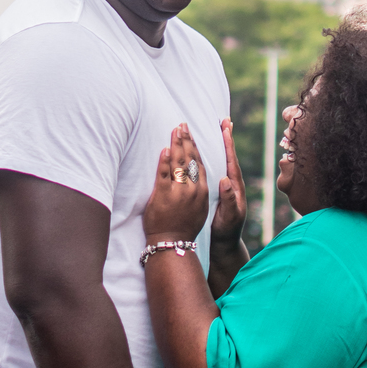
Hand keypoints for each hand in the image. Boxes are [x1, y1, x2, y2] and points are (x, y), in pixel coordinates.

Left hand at [143, 124, 208, 242]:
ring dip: (177, 144)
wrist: (173, 243)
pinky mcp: (164, 196)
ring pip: (179, 163)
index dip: (195, 146)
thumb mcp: (199, 206)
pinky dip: (164, 161)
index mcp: (202, 190)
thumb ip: (198, 188)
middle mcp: (193, 189)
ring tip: (175, 129)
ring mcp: (179, 192)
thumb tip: (195, 172)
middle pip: (190, 159)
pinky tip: (164, 149)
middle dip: (186, 139)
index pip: (199, 162)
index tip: (192, 132)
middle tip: (183, 124)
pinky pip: (164, 175)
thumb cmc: (185, 226)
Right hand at [211, 118, 246, 254]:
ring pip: (222, 161)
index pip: (232, 161)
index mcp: (235, 188)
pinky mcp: (219, 191)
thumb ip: (228, 201)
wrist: (224, 245)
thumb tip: (226, 181)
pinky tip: (207, 150)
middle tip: (224, 120)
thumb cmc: (226, 232)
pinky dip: (214, 157)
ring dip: (220, 144)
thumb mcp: (228, 217)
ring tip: (217, 128)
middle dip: (226, 138)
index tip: (226, 128)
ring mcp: (226, 187)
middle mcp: (232, 184)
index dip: (229, 144)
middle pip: (228, 156)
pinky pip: (216, 169)